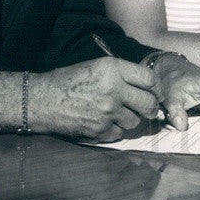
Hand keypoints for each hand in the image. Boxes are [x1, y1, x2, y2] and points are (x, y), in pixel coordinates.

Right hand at [28, 57, 163, 142]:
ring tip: (119, 114)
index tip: (156, 91)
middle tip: (148, 108)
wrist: (42, 99)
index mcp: (113, 69)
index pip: (149, 79)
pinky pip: (119, 133)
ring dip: (130, 119)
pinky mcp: (99, 129)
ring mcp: (107, 111)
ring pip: (135, 121)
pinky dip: (115, 130)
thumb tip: (145, 84)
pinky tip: (105, 122)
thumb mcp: (97, 66)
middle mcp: (114, 89)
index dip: (156, 87)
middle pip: (148, 103)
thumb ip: (121, 73)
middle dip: (151, 107)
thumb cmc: (68, 80)